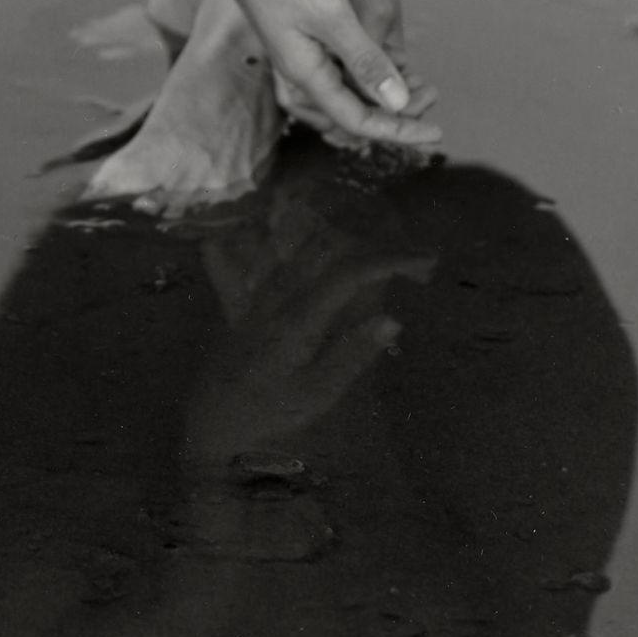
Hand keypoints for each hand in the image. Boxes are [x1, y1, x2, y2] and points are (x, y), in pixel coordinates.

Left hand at [186, 215, 432, 467]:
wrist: (212, 417)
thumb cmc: (269, 411)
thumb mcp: (317, 394)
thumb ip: (352, 354)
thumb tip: (391, 317)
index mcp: (297, 318)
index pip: (348, 273)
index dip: (389, 260)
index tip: (425, 260)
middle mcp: (273, 295)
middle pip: (324, 249)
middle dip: (371, 243)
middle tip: (411, 254)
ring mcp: (253, 293)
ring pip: (294, 246)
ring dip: (335, 235)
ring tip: (373, 234)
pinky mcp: (239, 300)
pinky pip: (252, 253)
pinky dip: (271, 234)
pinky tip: (278, 219)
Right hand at [199, 0, 438, 151]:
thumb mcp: (333, 18)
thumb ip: (366, 62)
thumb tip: (398, 105)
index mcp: (306, 75)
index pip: (358, 121)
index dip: (399, 130)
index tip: (438, 133)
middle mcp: (301, 71)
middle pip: (353, 112)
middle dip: (395, 116)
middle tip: (433, 102)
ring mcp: (299, 53)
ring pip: (346, 91)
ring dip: (384, 93)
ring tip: (420, 86)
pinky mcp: (300, 35)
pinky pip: (338, 70)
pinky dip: (368, 73)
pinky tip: (385, 63)